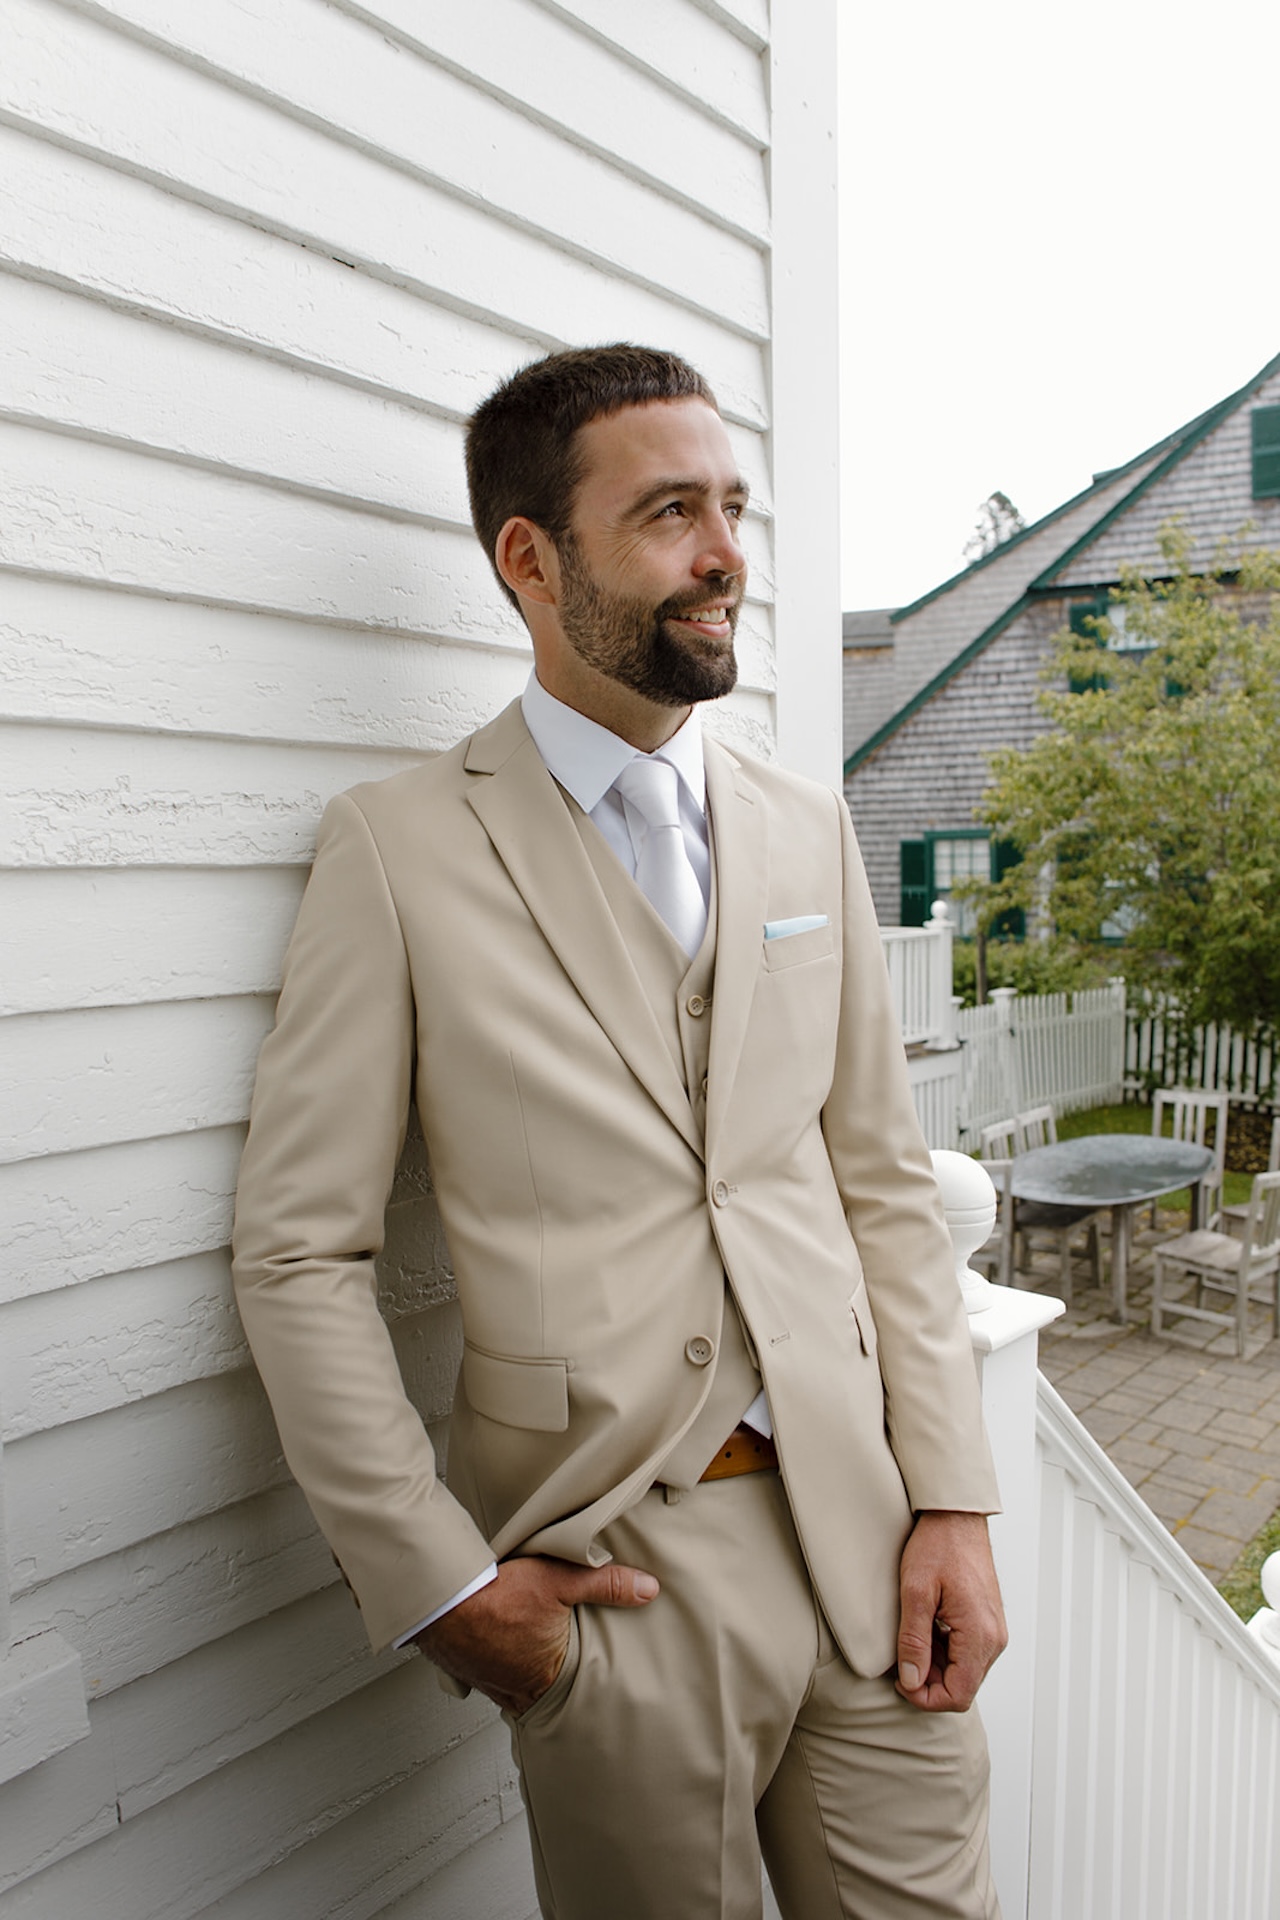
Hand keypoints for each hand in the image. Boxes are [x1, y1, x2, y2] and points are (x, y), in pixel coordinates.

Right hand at [414, 1554, 659, 1715]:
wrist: (440, 1599)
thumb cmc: (497, 1593)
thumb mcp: (560, 1580)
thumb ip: (606, 1585)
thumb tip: (648, 1590)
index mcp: (546, 1676)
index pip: (574, 1689)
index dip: (583, 1682)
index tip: (592, 1681)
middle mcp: (516, 1690)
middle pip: (542, 1692)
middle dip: (551, 1682)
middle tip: (562, 1672)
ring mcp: (488, 1685)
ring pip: (514, 1688)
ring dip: (521, 1676)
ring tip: (530, 1660)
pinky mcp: (465, 1673)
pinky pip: (487, 1678)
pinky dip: (495, 1668)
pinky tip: (495, 1652)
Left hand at [895, 1510, 1005, 1712]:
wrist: (956, 1517)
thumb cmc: (938, 1546)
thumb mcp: (916, 1593)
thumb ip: (914, 1641)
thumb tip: (911, 1680)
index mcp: (980, 1635)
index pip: (958, 1695)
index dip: (926, 1698)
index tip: (900, 1682)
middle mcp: (994, 1639)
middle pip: (962, 1688)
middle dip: (929, 1684)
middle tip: (901, 1661)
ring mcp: (993, 1631)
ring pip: (965, 1673)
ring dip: (935, 1669)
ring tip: (910, 1642)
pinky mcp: (987, 1623)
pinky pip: (967, 1654)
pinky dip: (944, 1654)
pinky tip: (924, 1632)